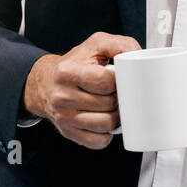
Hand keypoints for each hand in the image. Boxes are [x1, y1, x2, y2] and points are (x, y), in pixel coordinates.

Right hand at [22, 32, 140, 149]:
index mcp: (66, 72)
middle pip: (108, 104)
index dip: (119, 81)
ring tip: (113, 105)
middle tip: (117, 91)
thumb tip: (139, 55)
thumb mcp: (95, 44)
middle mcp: (62, 96)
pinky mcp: (68, 133)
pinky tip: (104, 119)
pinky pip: (99, 141)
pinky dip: (107, 133)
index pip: (106, 82)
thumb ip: (119, 44)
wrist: (46, 82)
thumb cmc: (75, 63)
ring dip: (116, 117)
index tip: (119, 78)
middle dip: (118, 98)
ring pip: (105, 125)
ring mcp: (64, 117)